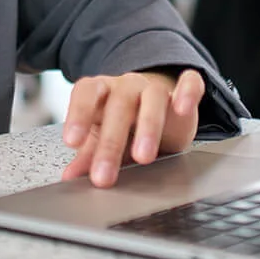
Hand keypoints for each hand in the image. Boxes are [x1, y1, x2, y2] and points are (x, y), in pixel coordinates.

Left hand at [60, 69, 205, 188]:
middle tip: (103, 175)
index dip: (78, 114)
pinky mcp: (183, 90)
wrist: (157, 106)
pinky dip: (188, 92)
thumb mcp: (103, 138)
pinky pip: (189, 82)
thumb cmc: (125, 122)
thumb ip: (87, 155)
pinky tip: (183, 108)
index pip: (86, 94)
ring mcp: (155, 87)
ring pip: (153, 97)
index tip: (72, 142)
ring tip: (142, 157)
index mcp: (102, 92)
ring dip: (148, 126)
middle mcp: (126, 86)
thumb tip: (70, 176)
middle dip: (111, 142)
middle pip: (119, 105)